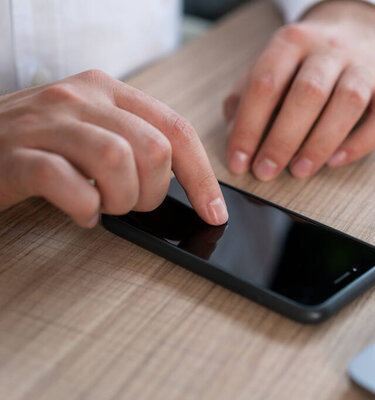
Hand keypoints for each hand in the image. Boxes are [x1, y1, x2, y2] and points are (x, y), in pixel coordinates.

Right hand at [0, 70, 227, 226]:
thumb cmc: (40, 142)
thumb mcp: (92, 128)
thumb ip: (135, 141)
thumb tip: (189, 185)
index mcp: (108, 91)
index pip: (176, 130)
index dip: (203, 176)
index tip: (213, 212)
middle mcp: (80, 99)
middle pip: (153, 149)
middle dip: (153, 193)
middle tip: (131, 204)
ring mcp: (46, 124)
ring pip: (116, 162)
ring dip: (120, 200)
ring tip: (104, 206)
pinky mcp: (16, 155)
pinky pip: (68, 184)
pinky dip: (84, 208)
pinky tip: (81, 212)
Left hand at [224, 0, 374, 179]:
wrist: (356, 26)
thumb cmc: (306, 58)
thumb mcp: (271, 63)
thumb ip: (248, 95)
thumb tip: (235, 136)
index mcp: (294, 41)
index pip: (267, 83)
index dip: (249, 126)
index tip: (239, 161)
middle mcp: (331, 49)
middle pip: (308, 93)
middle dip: (283, 139)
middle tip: (266, 171)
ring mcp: (366, 67)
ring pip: (348, 103)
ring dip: (320, 142)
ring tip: (299, 170)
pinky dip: (360, 143)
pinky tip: (335, 161)